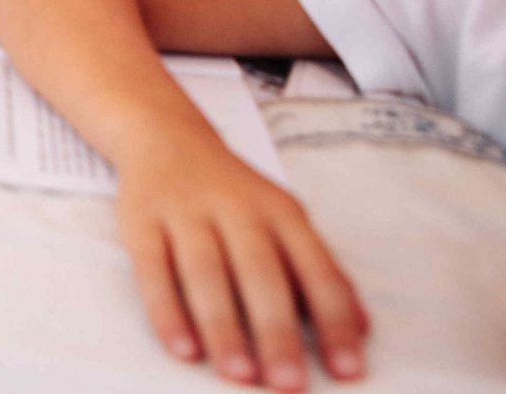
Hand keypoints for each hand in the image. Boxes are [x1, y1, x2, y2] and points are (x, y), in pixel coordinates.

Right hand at [115, 137, 368, 387]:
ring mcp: (185, 211)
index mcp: (281, 212)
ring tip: (239, 375)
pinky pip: (152, 270)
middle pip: (260, 272)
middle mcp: (236, 207)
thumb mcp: (285, 219)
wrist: (166, 136)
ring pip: (205, 272)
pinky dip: (167, 311)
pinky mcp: (141, 221)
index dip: (334, 322)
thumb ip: (321, 270)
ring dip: (224, 327)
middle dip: (277, 331)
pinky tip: (183, 349)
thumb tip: (364, 329)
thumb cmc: (235, 192)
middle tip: (289, 384)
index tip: (347, 372)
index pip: (316, 269)